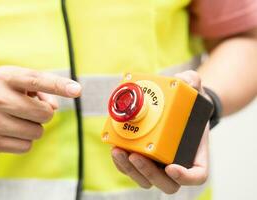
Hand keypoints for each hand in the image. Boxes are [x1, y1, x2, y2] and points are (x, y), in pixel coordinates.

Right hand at [0, 66, 81, 152]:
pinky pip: (27, 147)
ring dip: (34, 127)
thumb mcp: (15, 78)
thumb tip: (54, 108)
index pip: (36, 80)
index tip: (77, 90)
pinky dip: (25, 140)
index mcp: (5, 78)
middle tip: (32, 108)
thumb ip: (41, 87)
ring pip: (37, 133)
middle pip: (44, 114)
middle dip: (45, 113)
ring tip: (18, 118)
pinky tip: (12, 130)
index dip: (59, 85)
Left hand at [111, 70, 208, 193]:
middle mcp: (176, 163)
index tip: (172, 167)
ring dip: (130, 169)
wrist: (175, 107)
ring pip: (145, 179)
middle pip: (166, 183)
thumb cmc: (186, 105)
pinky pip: (131, 168)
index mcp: (194, 153)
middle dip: (149, 173)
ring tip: (119, 151)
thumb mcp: (193, 89)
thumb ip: (192, 82)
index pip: (196, 175)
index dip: (185, 177)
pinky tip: (114, 145)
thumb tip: (184, 80)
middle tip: (136, 156)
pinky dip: (121, 161)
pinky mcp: (142, 158)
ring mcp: (158, 164)